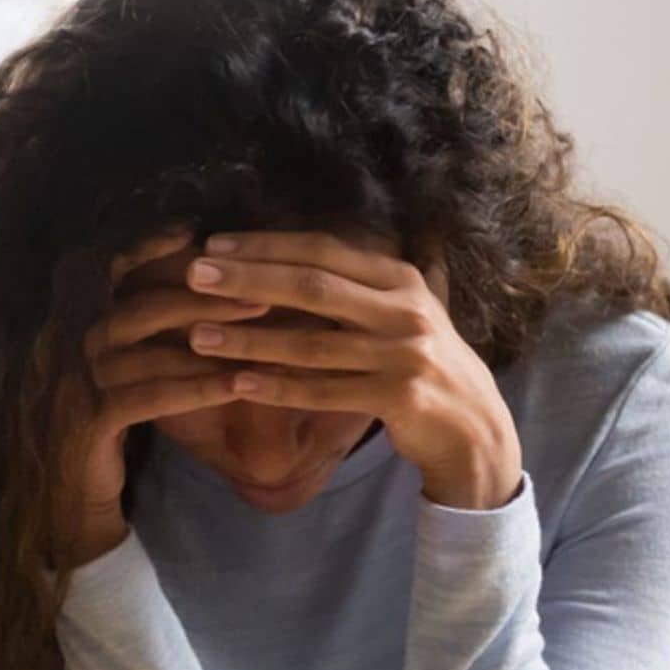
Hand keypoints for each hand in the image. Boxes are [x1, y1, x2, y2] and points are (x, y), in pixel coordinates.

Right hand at [62, 231, 270, 565]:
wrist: (72, 509)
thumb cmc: (111, 435)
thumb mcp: (129, 378)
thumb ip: (150, 337)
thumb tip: (205, 292)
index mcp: (79, 329)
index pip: (111, 275)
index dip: (147, 250)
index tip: (196, 231)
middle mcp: (69, 349)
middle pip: (139, 306)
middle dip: (204, 294)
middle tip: (261, 288)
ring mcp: (72, 386)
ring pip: (145, 350)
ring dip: (209, 337)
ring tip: (263, 329)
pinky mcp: (85, 425)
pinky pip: (147, 398)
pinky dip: (195, 388)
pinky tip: (237, 384)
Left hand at [182, 231, 523, 510]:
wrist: (474, 425)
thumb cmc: (421, 361)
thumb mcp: (402, 310)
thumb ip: (355, 283)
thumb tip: (284, 251)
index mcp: (400, 277)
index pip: (324, 250)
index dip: (268, 245)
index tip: (215, 244)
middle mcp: (406, 309)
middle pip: (313, 288)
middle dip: (249, 280)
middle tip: (195, 275)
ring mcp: (405, 354)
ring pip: (313, 345)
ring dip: (250, 340)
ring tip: (198, 336)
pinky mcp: (399, 398)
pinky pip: (325, 392)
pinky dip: (278, 389)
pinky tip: (237, 384)